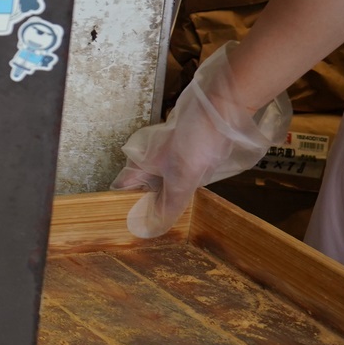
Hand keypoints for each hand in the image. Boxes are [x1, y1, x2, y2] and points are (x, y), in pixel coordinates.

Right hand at [113, 43, 289, 238]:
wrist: (222, 112)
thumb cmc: (196, 141)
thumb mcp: (181, 179)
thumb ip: (168, 205)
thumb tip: (148, 230)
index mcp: (138, 164)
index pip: (121, 191)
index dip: (124, 209)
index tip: (129, 229)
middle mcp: (149, 161)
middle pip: (142, 191)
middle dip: (148, 209)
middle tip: (156, 232)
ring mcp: (168, 159)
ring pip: (161, 186)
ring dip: (167, 201)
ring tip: (173, 222)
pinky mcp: (186, 157)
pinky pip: (178, 180)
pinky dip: (182, 191)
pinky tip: (191, 201)